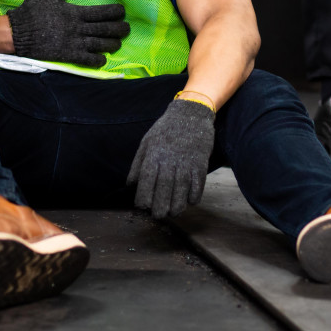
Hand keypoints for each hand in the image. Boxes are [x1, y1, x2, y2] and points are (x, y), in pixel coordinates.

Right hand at [7, 0, 130, 66]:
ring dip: (112, 44)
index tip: (122, 11)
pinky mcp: (67, 55)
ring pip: (99, 45)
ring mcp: (73, 43)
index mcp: (75, 13)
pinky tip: (103, 59)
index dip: (115, 12)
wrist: (17, 32)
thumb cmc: (33, 11)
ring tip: (118, 43)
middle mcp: (78, 29)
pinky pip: (86, 59)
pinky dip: (97, 60)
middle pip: (105, 30)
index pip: (102, 12)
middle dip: (119, 29)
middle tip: (127, 28)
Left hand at [126, 99, 215, 217]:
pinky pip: (198, 186)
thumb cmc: (166, 129)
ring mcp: (187, 163)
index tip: (143, 206)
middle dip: (160, 207)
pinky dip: (194, 196)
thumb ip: (138, 164)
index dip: (144, 197)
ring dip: (177, 206)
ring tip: (173, 213)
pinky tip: (189, 201)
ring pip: (182, 191)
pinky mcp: (201, 164)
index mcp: (154, 155)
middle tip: (158, 216)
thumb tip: (130, 185)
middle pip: (164, 190)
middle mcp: (170, 161)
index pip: (147, 181)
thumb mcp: (147, 142)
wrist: (191, 114)